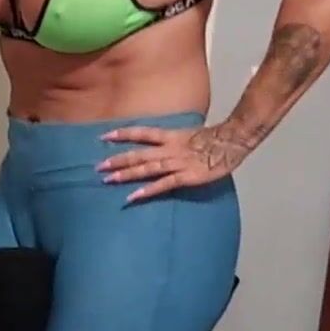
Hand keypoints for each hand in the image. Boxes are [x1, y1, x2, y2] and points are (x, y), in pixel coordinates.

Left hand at [97, 122, 256, 203]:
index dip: (122, 134)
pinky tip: (133, 197)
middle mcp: (169, 149)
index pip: (141, 133)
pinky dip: (147, 191)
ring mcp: (176, 163)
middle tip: (99, 167)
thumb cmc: (214, 139)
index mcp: (171, 136)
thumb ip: (175, 140)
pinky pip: (163, 185)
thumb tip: (163, 144)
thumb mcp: (190, 135)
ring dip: (127, 174)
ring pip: (147, 169)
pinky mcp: (185, 177)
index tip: (104, 136)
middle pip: (139, 154)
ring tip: (109, 180)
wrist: (231, 142)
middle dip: (118, 160)